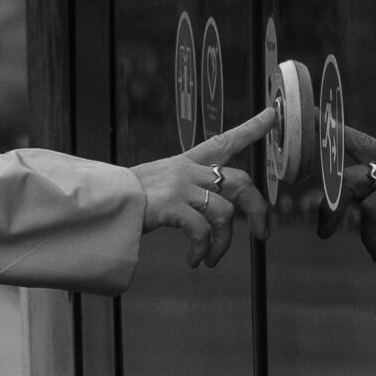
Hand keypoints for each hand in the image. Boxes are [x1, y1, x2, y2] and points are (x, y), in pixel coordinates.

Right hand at [133, 106, 274, 265]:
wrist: (102, 201)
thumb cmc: (131, 198)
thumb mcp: (163, 183)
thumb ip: (191, 189)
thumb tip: (221, 212)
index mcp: (188, 162)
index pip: (225, 141)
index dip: (251, 128)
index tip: (273, 115)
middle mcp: (188, 170)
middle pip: (240, 182)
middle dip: (258, 210)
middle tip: (262, 235)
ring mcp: (181, 187)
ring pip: (224, 213)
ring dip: (223, 242)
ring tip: (210, 257)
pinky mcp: (172, 206)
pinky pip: (202, 231)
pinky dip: (202, 249)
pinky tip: (194, 260)